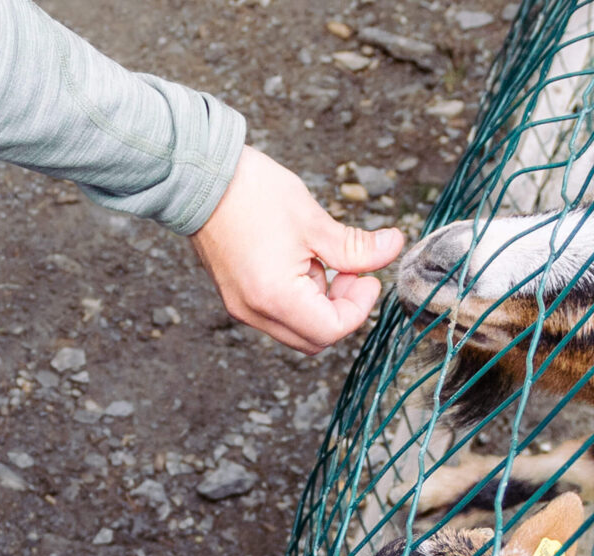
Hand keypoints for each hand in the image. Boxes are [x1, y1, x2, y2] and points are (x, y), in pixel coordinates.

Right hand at [190, 146, 403, 353]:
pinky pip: (278, 315)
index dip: (359, 307)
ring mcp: (243, 308)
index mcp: (275, 298)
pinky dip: (299, 299)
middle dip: (342, 311)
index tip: (367, 276)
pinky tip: (298, 262)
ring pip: (297, 330)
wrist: (199, 177)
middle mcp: (255, 313)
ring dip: (320, 304)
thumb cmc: (252, 193)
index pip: (332, 330)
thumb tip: (394, 247)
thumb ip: (357, 247)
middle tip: (350, 272)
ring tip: (319, 260)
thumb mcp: (314, 221)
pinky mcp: (237, 297)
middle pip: (315, 339)